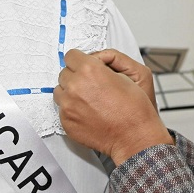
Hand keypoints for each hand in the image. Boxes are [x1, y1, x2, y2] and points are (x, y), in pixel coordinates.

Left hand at [55, 49, 172, 164]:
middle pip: (64, 73)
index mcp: (90, 70)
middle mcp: (75, 85)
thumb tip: (90, 64)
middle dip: (75, 76)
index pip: (71, 55)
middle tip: (90, 85)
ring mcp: (68, 105)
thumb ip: (101, 66)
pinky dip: (72, 110)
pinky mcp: (66, 120)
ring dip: (70, 93)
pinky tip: (87, 113)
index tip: (83, 65)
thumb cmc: (133, 109)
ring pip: (60, 91)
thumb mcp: (124, 76)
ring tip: (88, 100)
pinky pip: (62, 109)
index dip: (79, 60)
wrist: (133, 137)